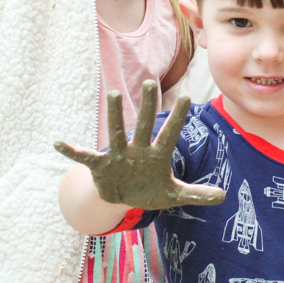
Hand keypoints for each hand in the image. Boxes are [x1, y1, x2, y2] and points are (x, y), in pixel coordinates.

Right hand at [54, 81, 225, 209]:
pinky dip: (73, 151)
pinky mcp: (101, 166)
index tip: (187, 96)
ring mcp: (119, 155)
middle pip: (145, 125)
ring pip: (117, 132)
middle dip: (148, 106)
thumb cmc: (150, 191)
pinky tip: (60, 143)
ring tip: (115, 95)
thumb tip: (223, 196)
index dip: (178, 117)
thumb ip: (196, 194)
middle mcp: (139, 149)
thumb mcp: (173, 196)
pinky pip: (85, 157)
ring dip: (115, 115)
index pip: (171, 133)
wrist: (124, 199)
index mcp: (158, 155)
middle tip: (150, 82)